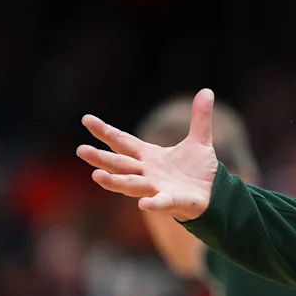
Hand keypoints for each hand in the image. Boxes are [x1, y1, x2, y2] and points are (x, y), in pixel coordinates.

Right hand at [76, 88, 218, 220]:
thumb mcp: (199, 140)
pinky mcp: (172, 202)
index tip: (86, 119)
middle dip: (100, 158)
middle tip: (81, 150)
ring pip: (131, 185)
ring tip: (96, 175)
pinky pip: (160, 203)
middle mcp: (147, 173)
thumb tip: (207, 91)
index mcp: (149, 157)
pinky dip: (152, 203)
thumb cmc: (199, 170)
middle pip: (119, 164)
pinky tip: (142, 204)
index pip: (123, 142)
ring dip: (114, 181)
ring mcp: (156, 188)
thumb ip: (199, 118)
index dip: (105, 131)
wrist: (214, 194)